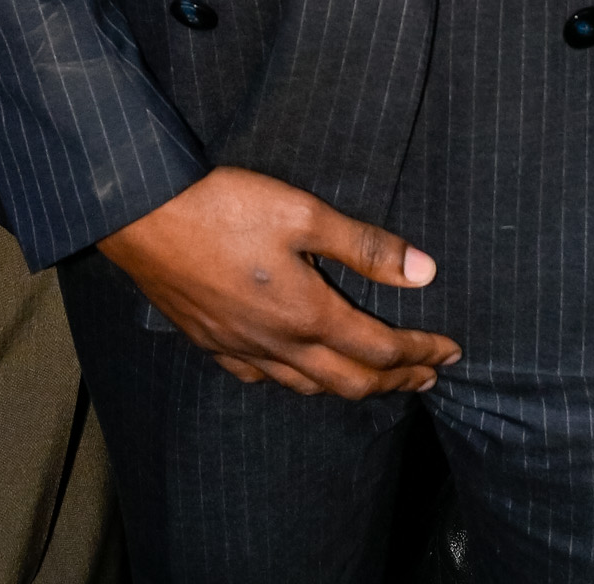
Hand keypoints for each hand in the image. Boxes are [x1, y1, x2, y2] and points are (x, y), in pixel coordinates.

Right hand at [98, 168, 459, 396]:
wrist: (142, 217)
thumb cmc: (224, 207)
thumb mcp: (303, 213)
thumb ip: (363, 246)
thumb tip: (424, 271)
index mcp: (308, 313)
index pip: (380, 348)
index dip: (421, 351)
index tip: (451, 350)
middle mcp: (278, 344)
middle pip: (351, 381)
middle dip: (397, 381)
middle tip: (428, 376)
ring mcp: (242, 349)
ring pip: (307, 387)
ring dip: (351, 386)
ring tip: (375, 380)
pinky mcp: (211, 342)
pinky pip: (262, 378)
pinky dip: (294, 382)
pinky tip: (295, 371)